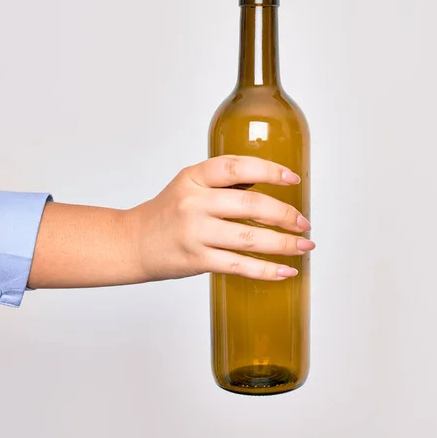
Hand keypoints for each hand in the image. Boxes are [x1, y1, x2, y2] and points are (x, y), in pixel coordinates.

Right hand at [128, 155, 313, 281]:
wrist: (132, 243)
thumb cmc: (165, 214)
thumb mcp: (187, 186)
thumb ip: (221, 183)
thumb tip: (266, 183)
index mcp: (193, 178)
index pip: (236, 167)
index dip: (269, 170)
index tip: (293, 179)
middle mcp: (193, 202)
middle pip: (250, 205)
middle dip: (285, 215)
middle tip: (303, 222)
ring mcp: (195, 232)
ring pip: (249, 238)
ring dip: (284, 243)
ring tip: (303, 245)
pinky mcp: (197, 260)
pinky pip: (239, 265)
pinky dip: (266, 270)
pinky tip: (284, 270)